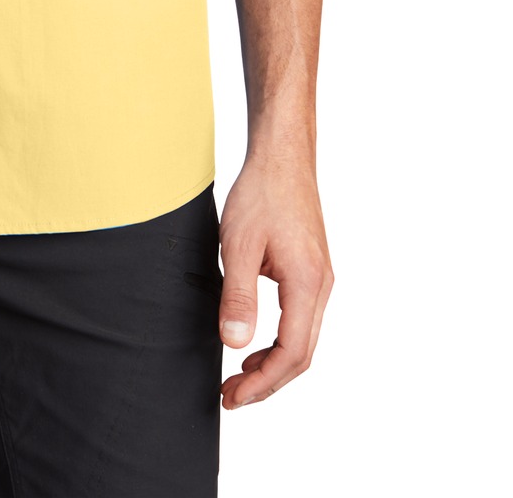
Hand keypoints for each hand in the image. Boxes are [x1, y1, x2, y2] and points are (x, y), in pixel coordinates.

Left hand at [217, 155, 333, 409]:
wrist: (282, 157)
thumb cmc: (262, 193)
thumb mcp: (238, 245)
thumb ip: (238, 296)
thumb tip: (235, 343)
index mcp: (307, 284)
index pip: (291, 354)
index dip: (262, 382)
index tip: (234, 396)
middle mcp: (321, 287)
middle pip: (301, 355)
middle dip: (267, 382)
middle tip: (232, 395)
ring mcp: (320, 279)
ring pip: (303, 339)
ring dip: (273, 363)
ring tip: (240, 376)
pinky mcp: (312, 270)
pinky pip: (301, 319)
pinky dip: (279, 340)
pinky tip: (255, 342)